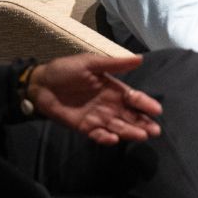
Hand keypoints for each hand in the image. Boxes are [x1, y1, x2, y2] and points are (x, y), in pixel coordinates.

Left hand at [29, 53, 161, 144]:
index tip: (156, 110)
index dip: (145, 104)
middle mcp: (109, 105)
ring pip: (118, 127)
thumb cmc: (65, 70)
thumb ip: (114, 64)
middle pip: (130, 116)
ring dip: (130, 132)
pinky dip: (106, 138)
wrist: (41, 84)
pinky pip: (98, 135)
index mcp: (113, 88)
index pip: (133, 98)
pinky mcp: (85, 127)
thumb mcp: (90, 63)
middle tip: (155, 130)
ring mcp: (98, 117)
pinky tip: (114, 139)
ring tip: (141, 136)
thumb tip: (140, 58)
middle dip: (143, 123)